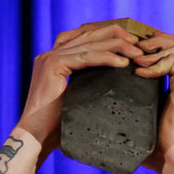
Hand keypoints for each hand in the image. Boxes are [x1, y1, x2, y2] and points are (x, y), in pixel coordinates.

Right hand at [16, 19, 154, 154]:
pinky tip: (123, 62)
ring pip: (89, 44)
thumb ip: (87, 88)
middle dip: (115, 35)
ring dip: (116, 45)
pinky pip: (86, 57)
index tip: (129, 42)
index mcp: (54, 60)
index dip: (107, 36)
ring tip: (136, 51)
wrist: (36, 138)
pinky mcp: (53, 64)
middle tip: (137, 41)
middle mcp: (50, 54)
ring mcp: (50, 57)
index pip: (84, 39)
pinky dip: (106, 58)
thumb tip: (112, 91)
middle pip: (87, 35)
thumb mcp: (76, 101)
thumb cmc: (57, 128)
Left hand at [131, 29, 173, 173]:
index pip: (171, 50)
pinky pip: (172, 62)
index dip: (153, 44)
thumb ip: (132, 101)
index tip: (131, 47)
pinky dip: (154, 65)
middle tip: (133, 47)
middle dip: (155, 40)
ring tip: (135, 60)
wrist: (170, 159)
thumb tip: (104, 100)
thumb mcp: (140, 115)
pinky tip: (138, 74)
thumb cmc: (152, 145)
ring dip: (154, 50)